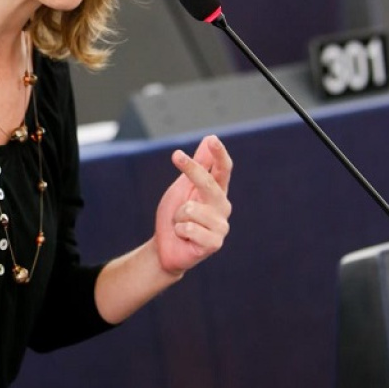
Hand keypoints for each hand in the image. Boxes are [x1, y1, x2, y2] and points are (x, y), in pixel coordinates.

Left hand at [154, 135, 232, 275]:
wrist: (165, 248)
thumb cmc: (175, 217)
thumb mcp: (182, 188)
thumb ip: (198, 166)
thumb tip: (209, 138)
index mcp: (217, 192)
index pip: (223, 170)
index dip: (219, 154)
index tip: (212, 140)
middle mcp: (222, 207)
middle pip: (208, 184)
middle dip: (191, 170)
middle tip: (176, 155)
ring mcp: (221, 226)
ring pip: (191, 209)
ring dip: (177, 217)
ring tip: (181, 225)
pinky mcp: (215, 243)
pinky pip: (189, 228)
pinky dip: (179, 231)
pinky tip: (184, 238)